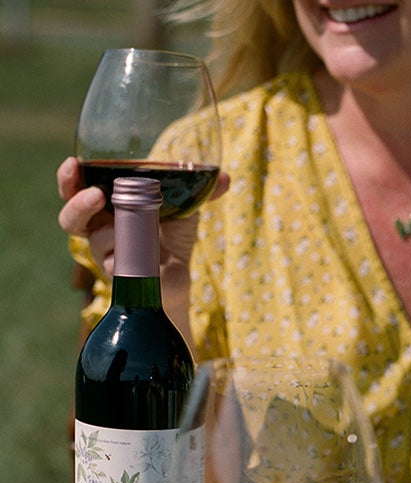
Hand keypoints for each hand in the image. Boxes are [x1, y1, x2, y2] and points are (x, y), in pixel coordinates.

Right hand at [56, 156, 227, 280]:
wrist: (179, 273)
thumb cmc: (172, 233)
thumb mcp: (186, 206)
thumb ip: (201, 189)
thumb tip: (223, 178)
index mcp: (107, 205)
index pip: (75, 189)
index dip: (69, 178)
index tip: (73, 163)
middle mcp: (98, 228)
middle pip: (70, 217)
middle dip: (78, 204)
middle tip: (96, 195)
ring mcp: (105, 253)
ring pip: (96, 239)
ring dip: (116, 231)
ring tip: (139, 225)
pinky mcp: (118, 274)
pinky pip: (112, 264)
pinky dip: (127, 256)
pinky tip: (145, 255)